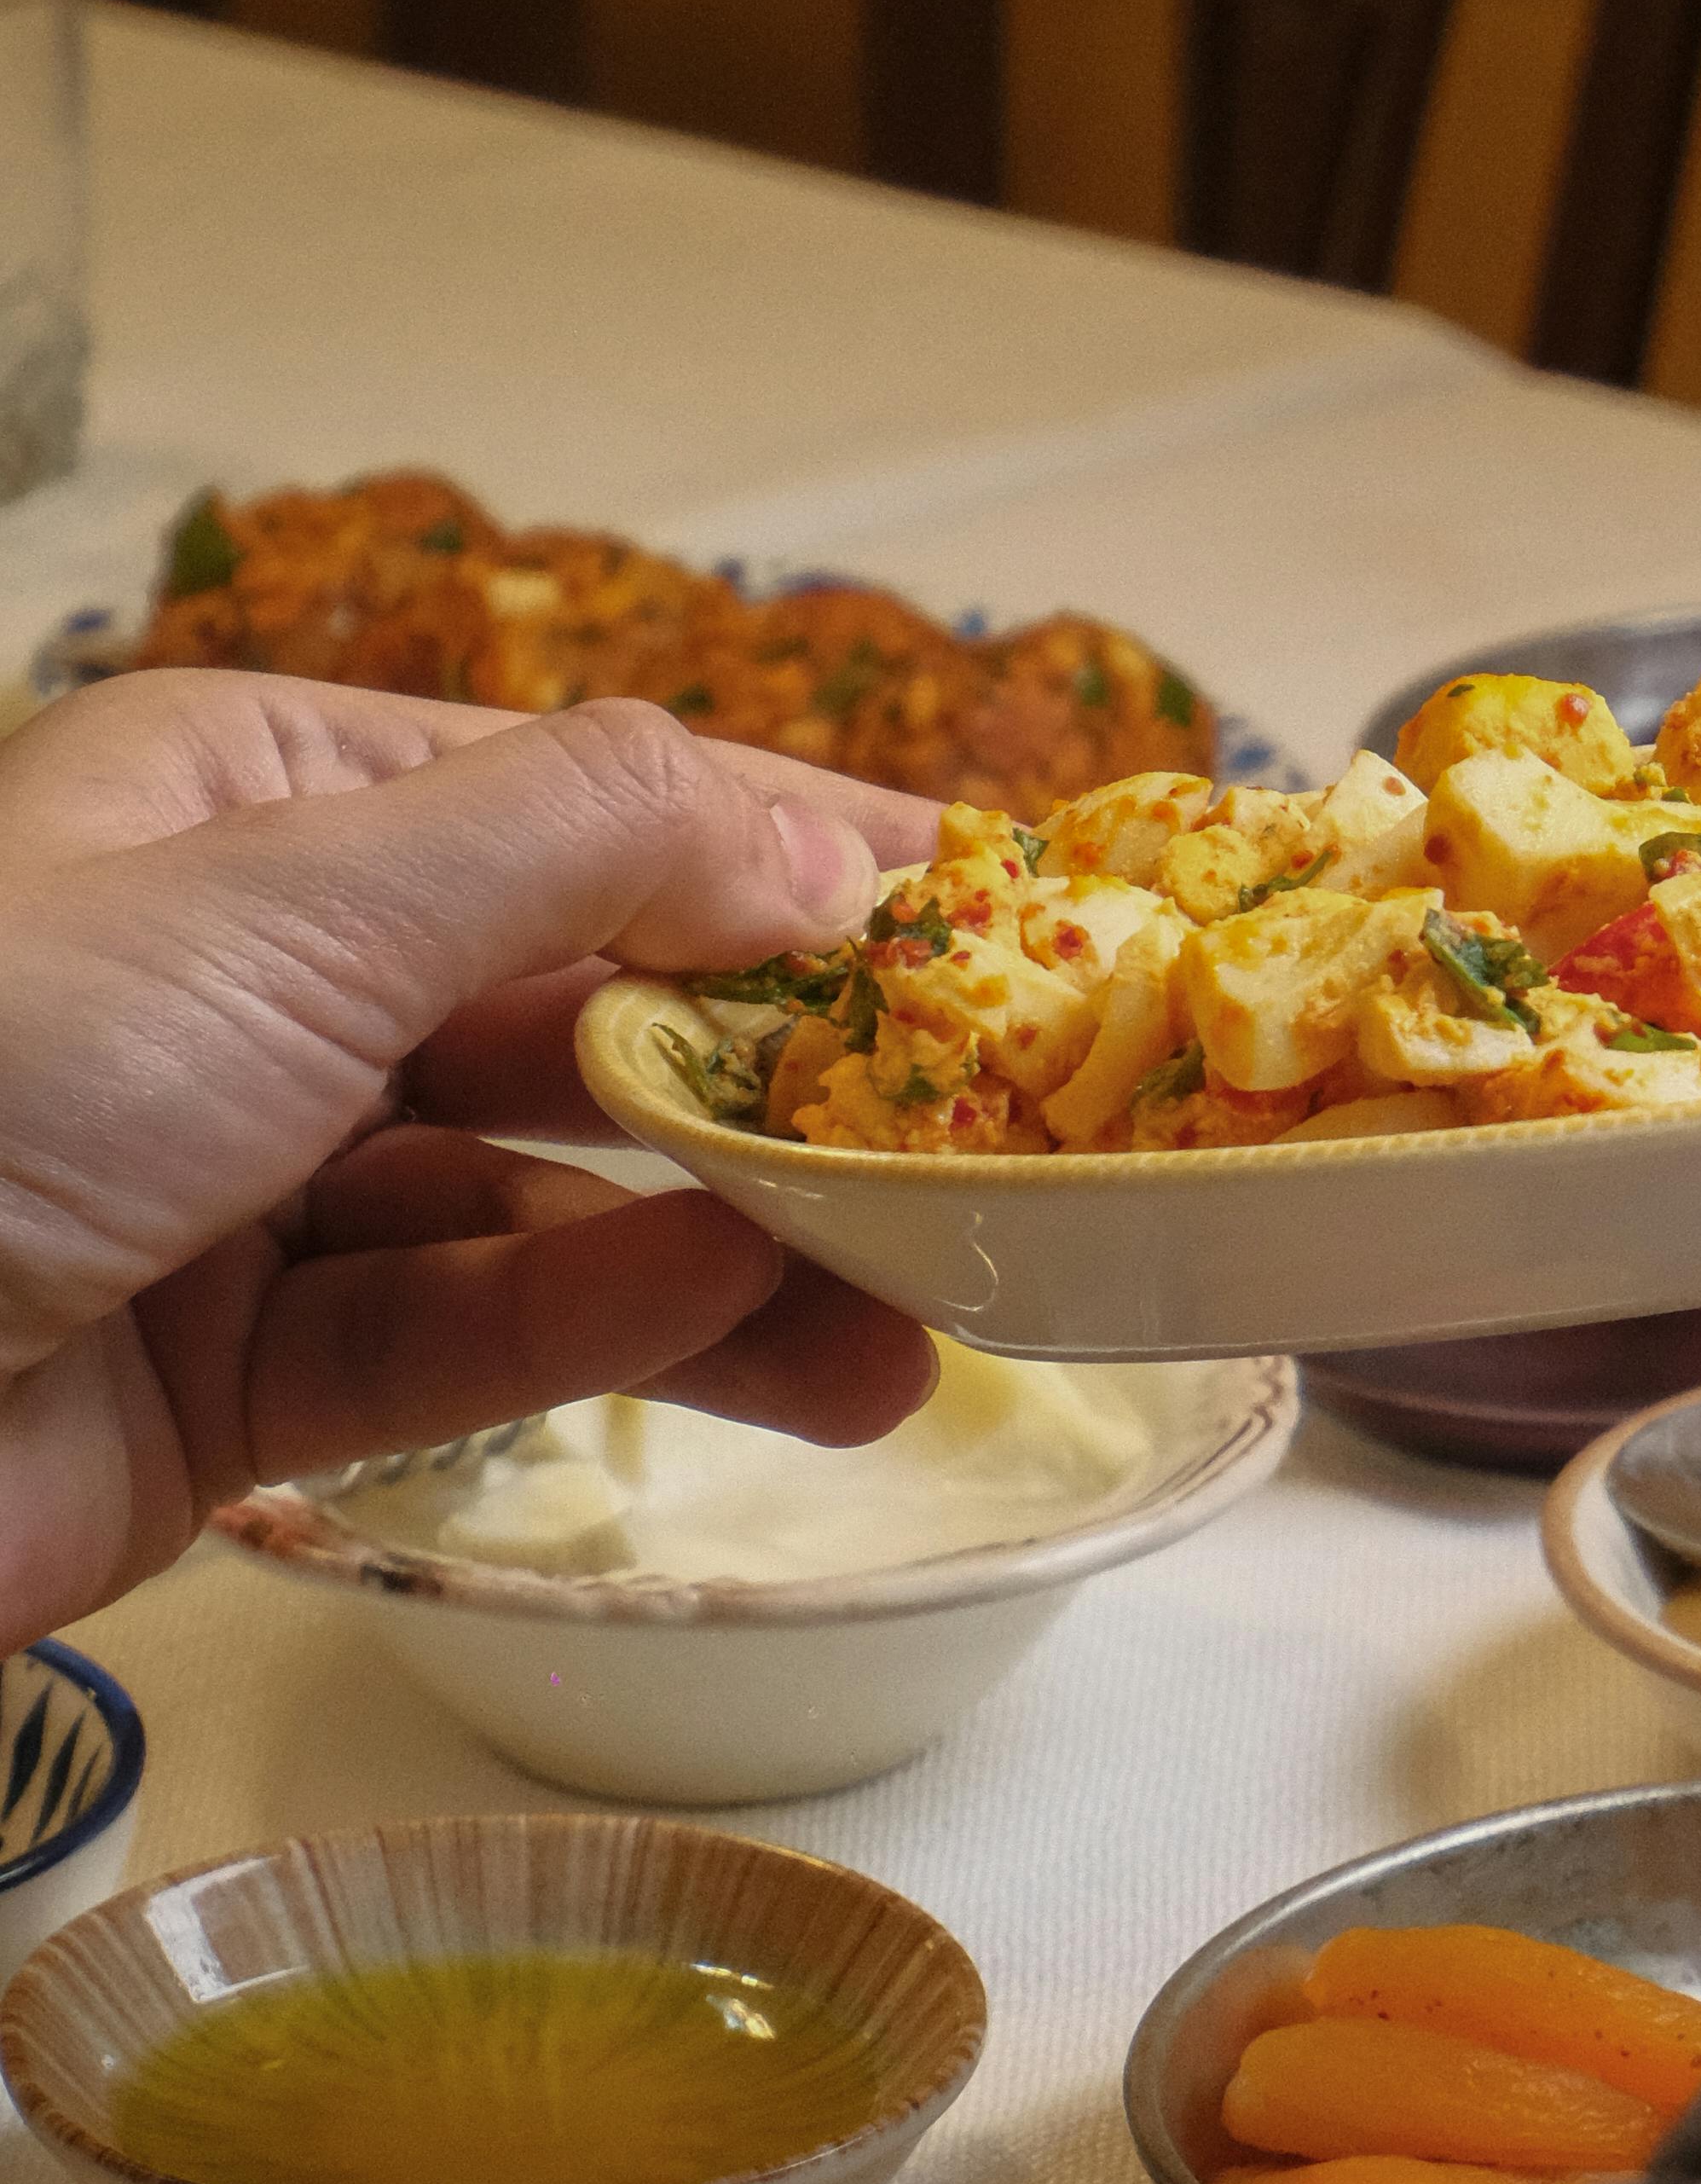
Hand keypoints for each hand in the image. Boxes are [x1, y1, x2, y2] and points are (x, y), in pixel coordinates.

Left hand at [0, 673, 941, 1648]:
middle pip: (582, 1003)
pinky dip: (606, 1329)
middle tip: (990, 1137)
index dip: (794, 852)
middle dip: (786, 1071)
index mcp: (256, 804)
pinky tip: (755, 1332)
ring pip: (548, 1195)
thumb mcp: (298, 898)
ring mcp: (240, 1184)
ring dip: (742, 1243)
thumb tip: (822, 838)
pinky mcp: (222, 1380)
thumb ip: (586, 843)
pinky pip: (456, 1335)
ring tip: (926, 1312)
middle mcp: (258, 976)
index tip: (995, 915)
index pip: (588, 802)